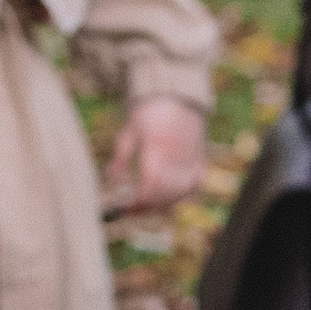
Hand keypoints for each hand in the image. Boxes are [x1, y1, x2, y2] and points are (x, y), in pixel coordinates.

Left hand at [101, 97, 207, 215]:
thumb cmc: (148, 115)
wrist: (177, 98)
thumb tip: (109, 180)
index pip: (151, 183)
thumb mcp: (129, 132)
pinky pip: (196, 187)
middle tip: (133, 211)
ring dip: (163, 205)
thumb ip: (120, 157)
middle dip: (148, 207)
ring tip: (147, 207)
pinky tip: (169, 199)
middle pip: (165, 193)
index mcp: (157, 147)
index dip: (139, 200)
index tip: (127, 207)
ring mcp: (192, 159)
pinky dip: (183, 197)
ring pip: (180, 193)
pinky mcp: (201, 161)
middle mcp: (177, 155)